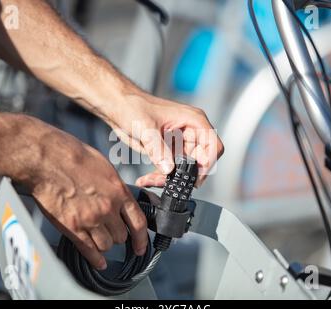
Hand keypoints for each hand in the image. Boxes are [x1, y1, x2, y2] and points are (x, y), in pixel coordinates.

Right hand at [12, 118, 147, 269]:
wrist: (47, 160)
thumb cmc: (73, 156)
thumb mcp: (105, 168)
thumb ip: (115, 187)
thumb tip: (120, 198)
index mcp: (119, 192)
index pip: (138, 222)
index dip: (141, 238)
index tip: (141, 245)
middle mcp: (107, 208)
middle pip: (121, 236)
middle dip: (118, 236)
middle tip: (112, 233)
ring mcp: (90, 220)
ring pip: (106, 245)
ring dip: (105, 244)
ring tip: (100, 239)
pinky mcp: (72, 228)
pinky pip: (89, 250)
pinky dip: (95, 259)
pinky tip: (98, 261)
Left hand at [106, 92, 223, 187]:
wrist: (117, 104)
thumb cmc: (133, 105)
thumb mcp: (146, 127)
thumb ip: (158, 149)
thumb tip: (168, 169)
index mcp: (193, 120)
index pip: (213, 146)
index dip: (208, 164)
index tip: (194, 177)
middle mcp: (190, 132)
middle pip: (198, 162)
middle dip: (183, 175)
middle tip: (164, 181)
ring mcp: (179, 142)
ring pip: (184, 169)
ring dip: (168, 178)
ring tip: (149, 180)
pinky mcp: (167, 151)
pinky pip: (170, 169)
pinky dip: (159, 176)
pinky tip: (145, 179)